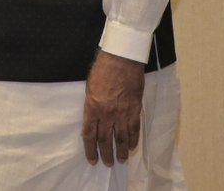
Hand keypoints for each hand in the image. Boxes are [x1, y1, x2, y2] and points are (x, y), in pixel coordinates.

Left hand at [81, 49, 144, 165]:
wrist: (122, 60)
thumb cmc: (102, 70)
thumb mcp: (89, 88)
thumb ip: (91, 106)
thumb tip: (93, 120)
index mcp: (92, 108)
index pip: (89, 134)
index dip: (90, 149)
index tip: (91, 159)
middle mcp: (107, 114)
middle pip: (105, 140)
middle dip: (105, 154)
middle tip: (107, 163)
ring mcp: (122, 114)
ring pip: (121, 139)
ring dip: (121, 151)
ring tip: (121, 160)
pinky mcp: (135, 110)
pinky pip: (134, 130)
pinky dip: (133, 140)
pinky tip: (132, 147)